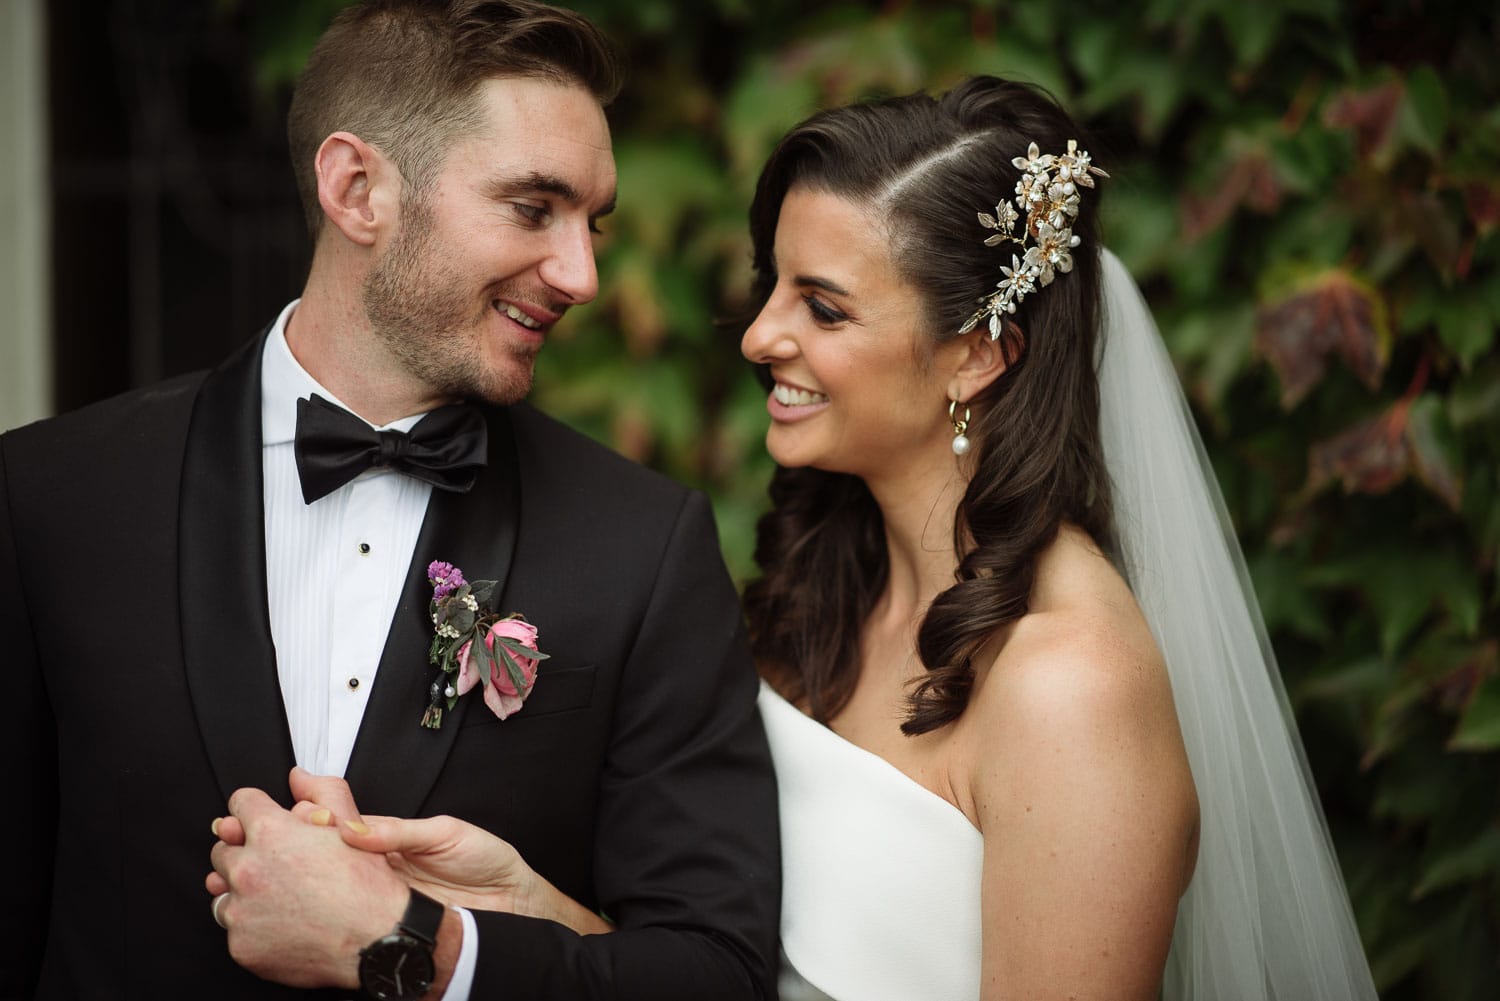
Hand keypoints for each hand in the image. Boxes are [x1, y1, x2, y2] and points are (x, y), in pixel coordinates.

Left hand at [207, 785, 408, 988]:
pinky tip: (283, 926)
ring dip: (243, 892)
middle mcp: (249, 869)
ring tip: (280, 899)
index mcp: (272, 833)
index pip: (240, 804)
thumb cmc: (367, 887)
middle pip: (223, 850)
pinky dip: (253, 927)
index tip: (256, 820)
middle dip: (245, 854)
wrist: (377, 940)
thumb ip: (318, 794)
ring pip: (223, 892)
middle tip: (276, 867)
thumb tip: (297, 777)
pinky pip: (235, 929)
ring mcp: (242, 911)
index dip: (254, 809)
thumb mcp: (349, 826)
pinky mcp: (241, 945)